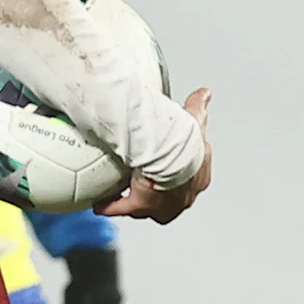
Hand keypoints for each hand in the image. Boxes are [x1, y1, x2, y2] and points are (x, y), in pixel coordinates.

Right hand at [102, 89, 212, 221]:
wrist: (173, 157)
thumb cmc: (186, 143)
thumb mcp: (195, 119)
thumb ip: (198, 106)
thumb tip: (203, 94)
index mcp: (197, 179)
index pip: (188, 180)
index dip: (178, 174)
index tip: (169, 168)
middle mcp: (181, 197)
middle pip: (167, 199)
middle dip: (158, 193)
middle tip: (146, 184)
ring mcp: (161, 205)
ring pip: (146, 207)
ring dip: (135, 200)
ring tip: (123, 194)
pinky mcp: (141, 206)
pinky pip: (122, 208)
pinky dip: (110, 206)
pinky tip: (101, 204)